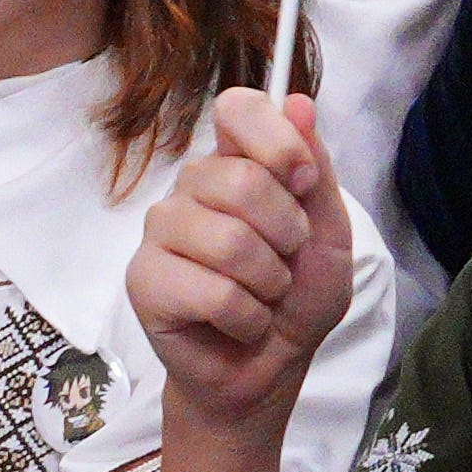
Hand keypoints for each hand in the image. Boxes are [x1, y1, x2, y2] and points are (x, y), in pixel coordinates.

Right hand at [131, 93, 367, 430]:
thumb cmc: (295, 300)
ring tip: (261, 298)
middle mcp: (191, 189)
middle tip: (284, 266)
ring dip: (268, 284)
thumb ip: (315, 171)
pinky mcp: (144, 280)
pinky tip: (236, 323)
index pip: (238, 108)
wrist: (267, 370)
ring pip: (229, 240)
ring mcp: (161, 232)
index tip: (303, 183)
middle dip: (286, 236)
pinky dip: (245, 318)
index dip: (276, 141)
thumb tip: (298, 101)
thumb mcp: (327, 234)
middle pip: (242, 180)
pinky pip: (211, 291)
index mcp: (235, 165)